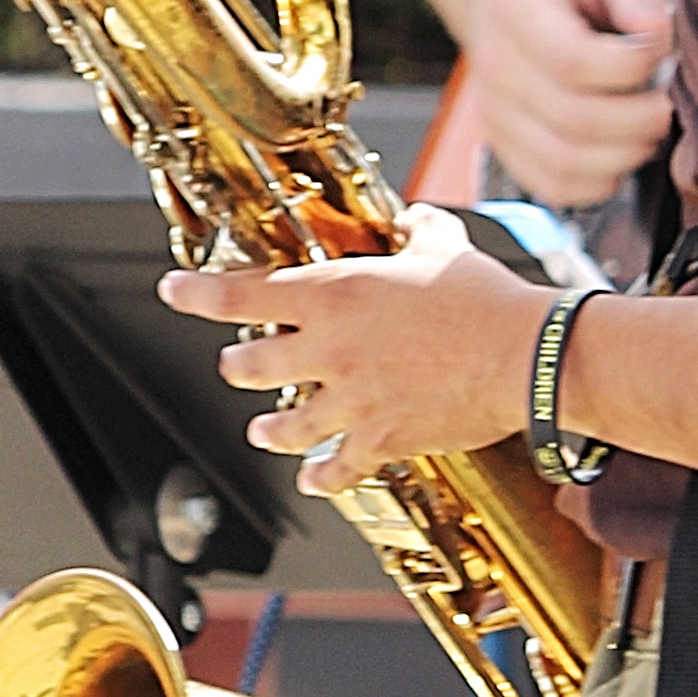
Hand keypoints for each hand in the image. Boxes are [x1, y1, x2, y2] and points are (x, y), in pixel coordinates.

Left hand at [158, 205, 547, 496]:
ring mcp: (351, 401)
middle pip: (249, 366)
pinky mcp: (381, 440)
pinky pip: (335, 470)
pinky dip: (322, 476)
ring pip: (282, 425)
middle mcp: (329, 350)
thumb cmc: (484, 299)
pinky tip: (315, 478)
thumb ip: (416, 229)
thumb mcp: (442, 245)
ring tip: (264, 430)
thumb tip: (413, 218)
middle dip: (238, 365)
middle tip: (239, 364)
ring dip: (269, 428)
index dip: (196, 293)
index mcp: (333, 294)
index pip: (240, 293)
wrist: (524, 357)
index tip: (173, 290)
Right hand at [467, 0, 675, 203]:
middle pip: (574, 120)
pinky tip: (620, 151)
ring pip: (564, 163)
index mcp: (515, 7)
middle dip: (641, 119)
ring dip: (625, 155)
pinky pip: (553, 187)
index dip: (632, 68)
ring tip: (648, 126)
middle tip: (668, 101)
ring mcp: (494, 112)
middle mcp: (494, 65)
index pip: (573, 60)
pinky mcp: (505, 147)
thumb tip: (655, 35)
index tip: (660, 53)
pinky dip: (599, 182)